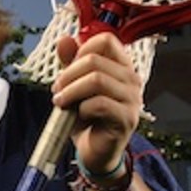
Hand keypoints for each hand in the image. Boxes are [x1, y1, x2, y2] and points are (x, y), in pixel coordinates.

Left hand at [52, 32, 142, 172]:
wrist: (95, 151)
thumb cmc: (87, 117)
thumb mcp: (75, 85)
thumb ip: (71, 62)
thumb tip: (65, 39)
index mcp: (121, 66)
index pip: (106, 40)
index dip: (82, 50)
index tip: (69, 68)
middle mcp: (131, 79)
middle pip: (95, 60)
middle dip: (68, 74)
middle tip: (57, 90)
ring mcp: (132, 99)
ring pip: (96, 80)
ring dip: (71, 91)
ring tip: (61, 102)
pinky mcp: (127, 119)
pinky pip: (99, 104)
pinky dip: (81, 108)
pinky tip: (77, 116)